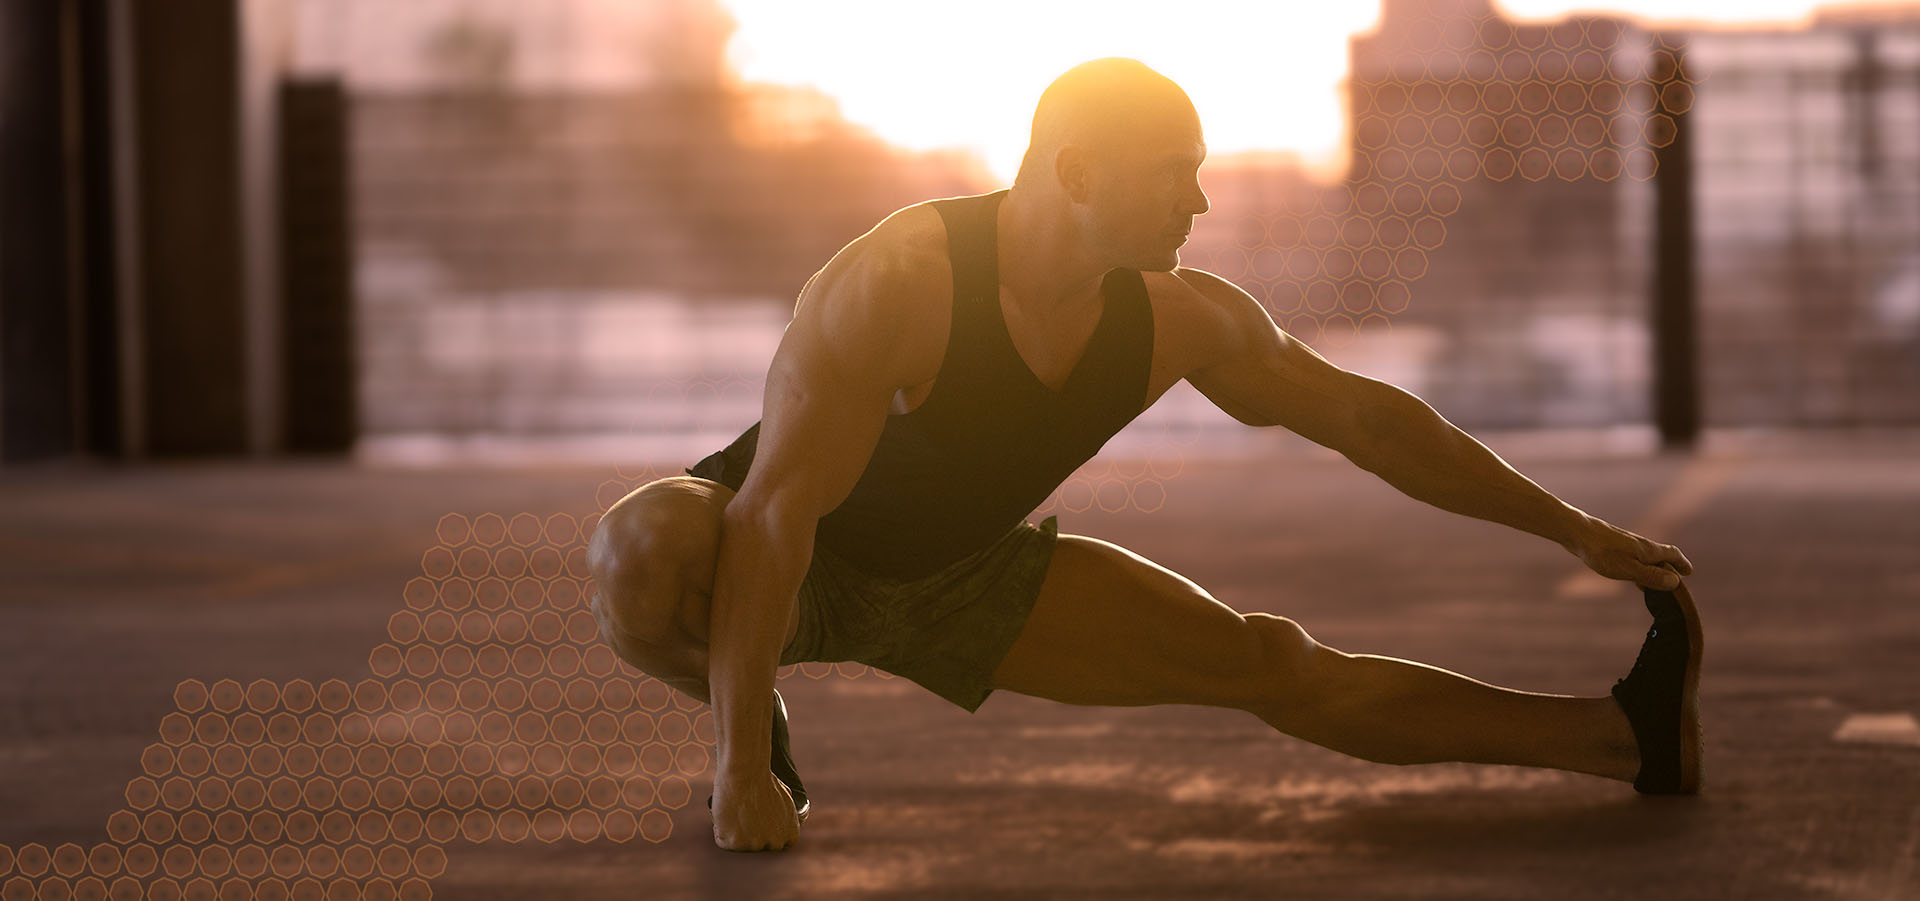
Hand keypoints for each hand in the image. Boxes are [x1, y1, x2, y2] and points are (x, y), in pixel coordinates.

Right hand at [711, 769, 799, 851]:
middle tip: (743, 813)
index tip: (756, 817)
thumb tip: (780, 819)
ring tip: (735, 809)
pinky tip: (726, 811)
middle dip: (749, 832)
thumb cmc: (762, 779)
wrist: (746, 772)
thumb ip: (784, 816)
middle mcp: (775, 844)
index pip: (774, 842)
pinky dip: (720, 827)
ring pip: (739, 843)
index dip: (763, 829)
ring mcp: (755, 846)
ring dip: (733, 830)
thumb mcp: (785, 798)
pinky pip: (722, 840)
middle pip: (756, 845)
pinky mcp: (736, 844)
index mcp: (790, 835)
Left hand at [1570, 516, 1693, 589]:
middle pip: (1662, 557)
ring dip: (1654, 571)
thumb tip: (1676, 582)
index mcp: (1649, 550)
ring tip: (1656, 587)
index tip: (1689, 573)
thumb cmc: (1604, 553)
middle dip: (1670, 570)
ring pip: (1647, 559)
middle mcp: (1642, 546)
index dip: (1682, 563)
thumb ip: (1652, 576)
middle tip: (1675, 585)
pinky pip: (1634, 559)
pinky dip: (1640, 569)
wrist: (1578, 533)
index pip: (1673, 554)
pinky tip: (1631, 577)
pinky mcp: (1615, 547)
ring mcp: (1628, 545)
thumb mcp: (1629, 569)